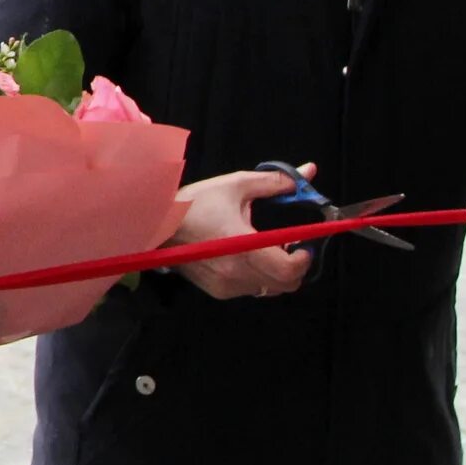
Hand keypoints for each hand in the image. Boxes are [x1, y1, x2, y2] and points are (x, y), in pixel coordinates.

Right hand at [170, 166, 313, 300]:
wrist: (157, 225)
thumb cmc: (196, 203)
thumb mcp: (236, 185)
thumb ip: (275, 182)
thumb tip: (308, 173)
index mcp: (244, 247)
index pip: (288, 269)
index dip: (304, 260)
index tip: (304, 244)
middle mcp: (236, 272)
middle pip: (286, 285)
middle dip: (295, 268)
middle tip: (291, 248)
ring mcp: (227, 285)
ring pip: (269, 289)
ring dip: (276, 273)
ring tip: (266, 251)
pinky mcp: (218, 291)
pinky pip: (251, 290)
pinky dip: (257, 277)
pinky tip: (245, 258)